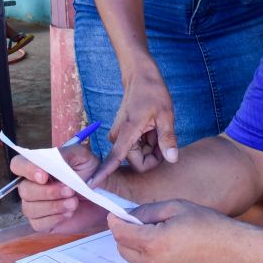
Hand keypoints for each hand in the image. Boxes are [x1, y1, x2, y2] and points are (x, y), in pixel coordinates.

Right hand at [12, 144, 104, 233]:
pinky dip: (54, 218)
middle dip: (48, 192)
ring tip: (74, 202)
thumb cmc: (90, 172)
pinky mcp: (42, 222)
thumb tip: (49, 158)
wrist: (102, 194)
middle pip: (24, 190)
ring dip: (54, 206)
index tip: (44, 176)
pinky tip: (69, 213)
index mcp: (37, 167)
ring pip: (30, 208)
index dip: (27, 170)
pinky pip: (38, 224)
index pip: (18, 165)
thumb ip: (65, 154)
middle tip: (70, 190)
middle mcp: (32, 186)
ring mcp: (35, 205)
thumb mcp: (82, 156)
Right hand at [89, 61, 178, 185]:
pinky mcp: (122, 136)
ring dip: (151, 146)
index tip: (90, 186)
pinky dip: (147, 141)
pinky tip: (151, 128)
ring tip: (155, 127)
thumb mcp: (166, 115)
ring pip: (139, 155)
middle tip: (160, 133)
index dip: (104, 173)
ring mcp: (119, 136)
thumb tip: (172, 159)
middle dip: (154, 153)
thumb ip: (168, 138)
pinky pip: (137, 148)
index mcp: (128, 132)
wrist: (140, 76)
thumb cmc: (153, 93)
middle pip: (139, 162)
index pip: (114, 158)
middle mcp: (118, 137)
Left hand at [108, 200, 242, 262]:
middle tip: (146, 227)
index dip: (116, 222)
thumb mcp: (178, 207)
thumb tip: (128, 215)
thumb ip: (148, 210)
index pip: (120, 233)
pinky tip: (168, 259)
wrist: (235, 255)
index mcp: (153, 243)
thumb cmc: (210, 227)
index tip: (116, 217)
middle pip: (123, 250)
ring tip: (163, 243)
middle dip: (128, 236)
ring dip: (140, 253)